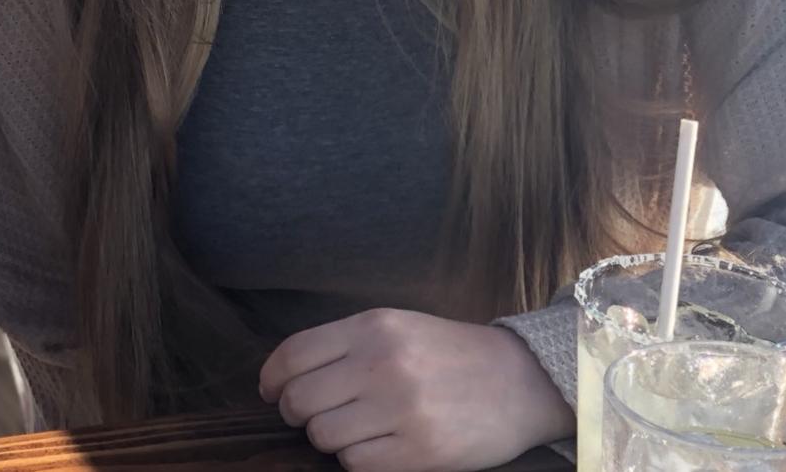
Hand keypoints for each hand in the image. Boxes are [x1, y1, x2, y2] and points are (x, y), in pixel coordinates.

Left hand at [258, 309, 573, 471]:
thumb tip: (287, 375)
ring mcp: (401, 409)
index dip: (271, 377)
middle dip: (294, 411)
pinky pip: (356, 463)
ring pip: (323, 435)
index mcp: (371, 327)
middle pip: (300, 399)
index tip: (269, 390)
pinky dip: (355, 459)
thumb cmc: (445, 352)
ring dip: (326, 437)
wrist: (517, 380)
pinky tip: (372, 446)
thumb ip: (344, 344)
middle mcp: (381, 364)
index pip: (295, 354)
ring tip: (348, 429)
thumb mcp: (394, 326)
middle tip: (305, 415)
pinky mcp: (421, 451)